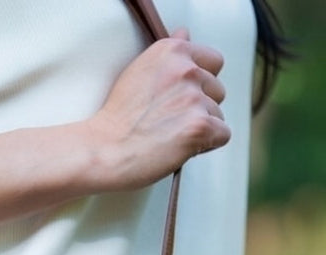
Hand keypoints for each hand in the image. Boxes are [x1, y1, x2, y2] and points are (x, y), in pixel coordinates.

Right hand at [84, 28, 230, 190]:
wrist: (103, 149)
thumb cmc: (117, 118)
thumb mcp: (138, 71)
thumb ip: (168, 56)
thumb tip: (185, 33)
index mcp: (171, 51)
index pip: (213, 61)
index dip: (200, 82)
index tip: (179, 97)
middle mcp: (185, 69)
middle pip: (218, 90)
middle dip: (201, 106)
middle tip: (169, 120)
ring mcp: (193, 97)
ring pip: (218, 115)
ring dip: (200, 127)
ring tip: (169, 134)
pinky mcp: (200, 125)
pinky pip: (221, 135)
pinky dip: (205, 145)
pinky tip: (179, 145)